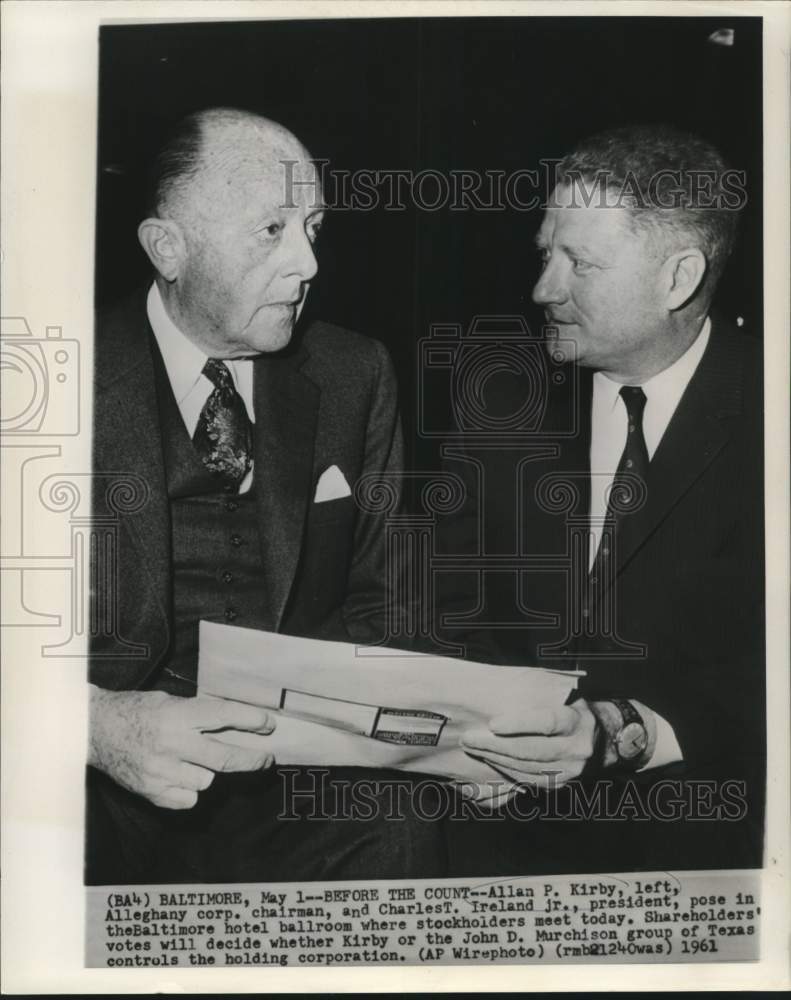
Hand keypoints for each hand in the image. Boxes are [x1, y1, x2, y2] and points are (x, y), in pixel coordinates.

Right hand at [88, 686, 275, 808]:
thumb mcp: (169, 702)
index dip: (251, 720)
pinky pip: (188, 798)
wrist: (95, 731)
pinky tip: (177, 775)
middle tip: (266, 759)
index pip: (224, 716)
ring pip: (207, 780)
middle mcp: (171, 744)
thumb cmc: (136, 711)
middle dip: (252, 759)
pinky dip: (188, 789)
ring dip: (207, 772)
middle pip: (224, 758)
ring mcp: (161, 771)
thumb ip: (198, 714)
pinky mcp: (152, 792)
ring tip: (192, 760)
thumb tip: (236, 724)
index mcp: (177, 715)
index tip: (269, 725)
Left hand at [461, 701, 596, 796]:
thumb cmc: (573, 708)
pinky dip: (506, 771)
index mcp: (576, 722)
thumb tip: (501, 691)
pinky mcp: (561, 783)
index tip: (492, 724)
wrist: (603, 738)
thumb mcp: (565, 695)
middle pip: (532, 750)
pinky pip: (528, 780)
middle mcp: (576, 748)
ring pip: (527, 768)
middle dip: (496, 746)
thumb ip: (540, 695)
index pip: (547, 723)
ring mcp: (570, 770)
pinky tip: (489, 760)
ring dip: (495, 759)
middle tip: (469, 739)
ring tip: (473, 749)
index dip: (519, 724)